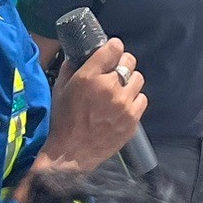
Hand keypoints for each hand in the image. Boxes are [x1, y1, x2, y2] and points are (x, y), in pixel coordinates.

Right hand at [31, 38, 146, 178]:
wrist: (70, 154)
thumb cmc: (63, 121)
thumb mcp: (60, 88)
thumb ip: (71, 67)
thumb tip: (79, 54)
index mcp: (90, 77)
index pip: (114, 48)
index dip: (113, 48)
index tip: (111, 52)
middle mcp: (110, 88)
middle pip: (129, 61)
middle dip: (121, 63)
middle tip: (114, 72)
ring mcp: (123, 105)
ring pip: (138, 79)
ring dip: (129, 82)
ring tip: (119, 90)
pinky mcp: (132, 120)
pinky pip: (142, 99)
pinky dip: (134, 100)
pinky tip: (123, 105)